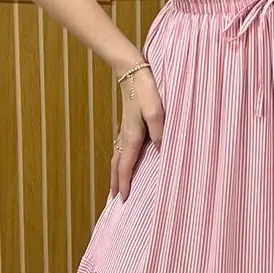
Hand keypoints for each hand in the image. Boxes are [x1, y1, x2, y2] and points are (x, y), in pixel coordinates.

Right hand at [110, 66, 163, 202]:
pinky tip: (123, 162)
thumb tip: (161, 153)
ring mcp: (124, 131)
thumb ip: (159, 133)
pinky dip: (119, 161)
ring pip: (117, 158)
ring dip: (115, 173)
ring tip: (115, 187)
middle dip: (115, 183)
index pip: (125, 166)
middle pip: (116, 165)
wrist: (132, 72)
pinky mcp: (127, 125)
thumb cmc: (146, 91)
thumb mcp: (157, 111)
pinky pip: (120, 149)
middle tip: (112, 201)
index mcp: (132, 137)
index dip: (124, 183)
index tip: (123, 200)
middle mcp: (125, 137)